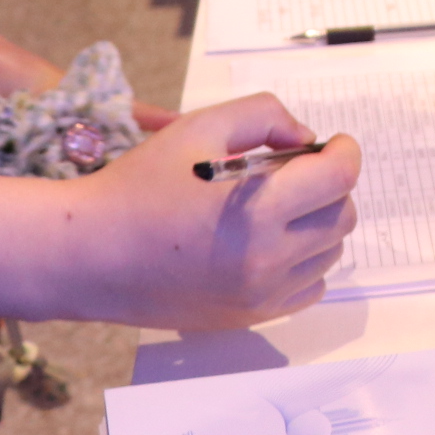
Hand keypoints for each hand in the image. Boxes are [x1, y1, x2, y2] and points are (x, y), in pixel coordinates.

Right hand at [78, 96, 359, 329]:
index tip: (333, 144)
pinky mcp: (249, 318)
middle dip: (331, 185)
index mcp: (257, 210)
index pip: (339, 178)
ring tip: (278, 206)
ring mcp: (260, 296)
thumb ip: (263, 116)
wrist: (89, 255)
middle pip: (342, 216)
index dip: (345, 151)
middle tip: (296, 171)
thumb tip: (306, 139)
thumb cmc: (139, 186)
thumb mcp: (199, 127)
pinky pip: (309, 289)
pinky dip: (305, 262)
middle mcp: (266, 260)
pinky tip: (271, 241)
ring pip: (330, 253)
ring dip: (319, 223)